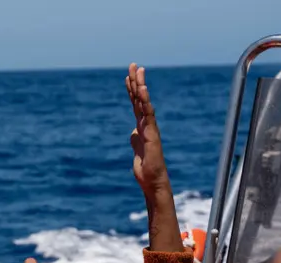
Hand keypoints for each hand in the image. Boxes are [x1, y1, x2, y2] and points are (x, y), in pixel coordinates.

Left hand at [126, 63, 169, 198]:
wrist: (152, 180)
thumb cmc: (146, 167)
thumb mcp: (137, 149)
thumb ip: (135, 138)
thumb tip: (133, 133)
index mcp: (142, 126)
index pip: (136, 104)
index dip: (132, 89)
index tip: (128, 76)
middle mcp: (147, 124)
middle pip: (140, 99)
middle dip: (136, 81)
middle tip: (133, 65)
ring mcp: (150, 127)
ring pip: (144, 103)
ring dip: (140, 86)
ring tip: (138, 70)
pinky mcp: (152, 134)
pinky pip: (148, 114)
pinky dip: (145, 101)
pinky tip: (142, 89)